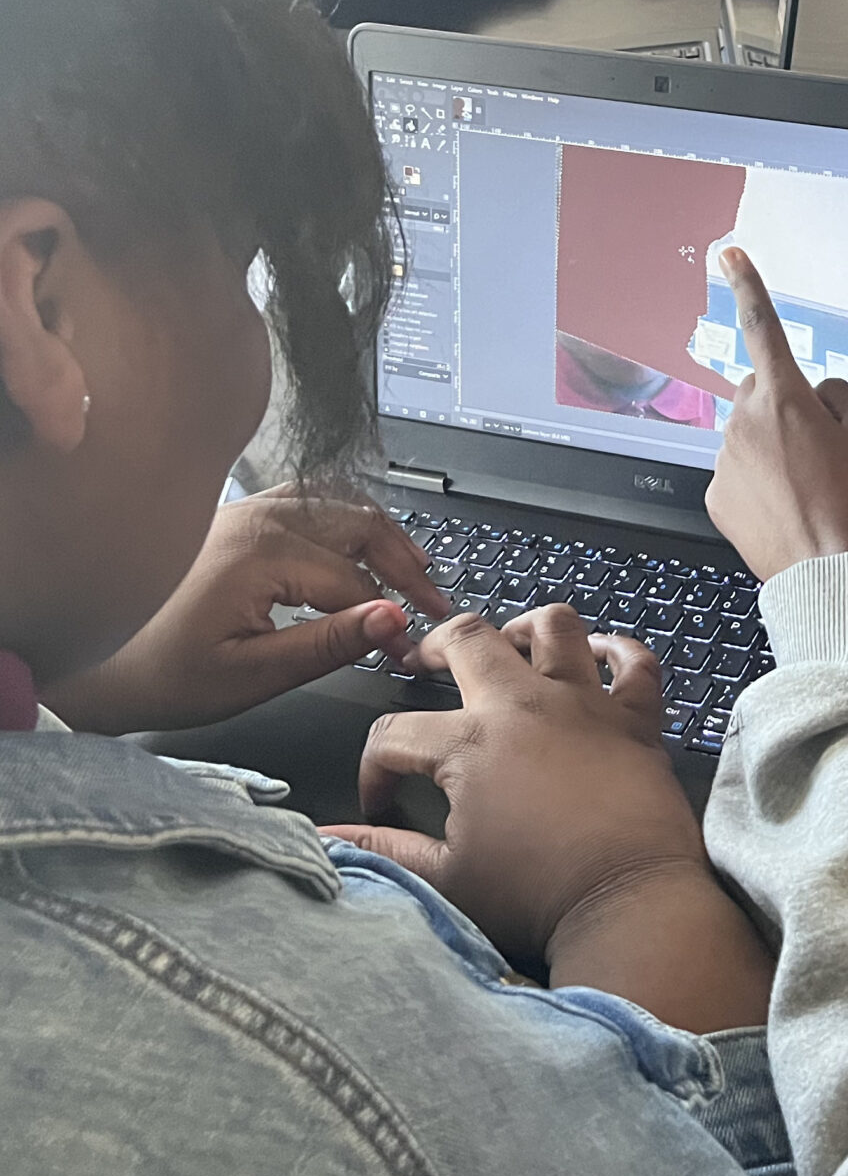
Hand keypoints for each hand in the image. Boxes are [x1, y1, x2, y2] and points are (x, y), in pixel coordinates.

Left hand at [43, 488, 447, 734]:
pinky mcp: (237, 516)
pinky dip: (347, 519)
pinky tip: (358, 543)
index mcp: (263, 553)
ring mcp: (247, 510)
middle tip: (433, 602)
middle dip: (406, 564)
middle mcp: (259, 518)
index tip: (409, 651)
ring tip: (411, 570)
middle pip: (362, 524)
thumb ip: (327, 644)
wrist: (86, 661)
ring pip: (341, 504)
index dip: (392, 619)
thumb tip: (393, 618)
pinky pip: (311, 500)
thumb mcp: (249, 675)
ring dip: (382, 535)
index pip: (358, 582)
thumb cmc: (154, 674)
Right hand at [325, 607, 772, 1031]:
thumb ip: (385, 850)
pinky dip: (619, 652)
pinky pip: (636, 662)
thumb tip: (328, 837)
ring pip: (556, 626)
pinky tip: (602, 657)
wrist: (626, 902)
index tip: (382, 800)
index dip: (375, 767)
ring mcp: (588, 703)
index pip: (395, 733)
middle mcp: (527, 705)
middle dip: (437, 644)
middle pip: (470, 638)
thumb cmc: (535, 896)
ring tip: (510, 646)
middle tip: (427, 663)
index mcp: (470, 743)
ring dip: (526, 629)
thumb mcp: (445, 878)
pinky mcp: (637, 717)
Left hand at [705, 248, 847, 582]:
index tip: (729, 256)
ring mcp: (727, 462)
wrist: (836, 577)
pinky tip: (790, 505)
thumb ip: (842, 396)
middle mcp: (746, 423)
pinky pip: (739, 472)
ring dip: (774, 447)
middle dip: (786, 405)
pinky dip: (761, 482)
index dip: (748, 284)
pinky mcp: (718, 498)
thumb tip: (819, 396)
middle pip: (762, 391)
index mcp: (786, 397)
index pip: (764, 325)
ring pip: (750, 433)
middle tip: (824, 449)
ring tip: (813, 487)